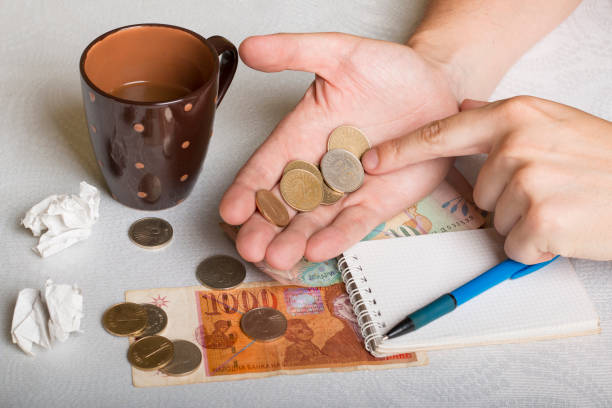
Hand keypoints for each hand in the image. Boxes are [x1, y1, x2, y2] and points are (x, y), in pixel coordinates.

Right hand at [219, 33, 458, 270]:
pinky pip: (355, 221)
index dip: (248, 188)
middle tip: (248, 246)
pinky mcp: (378, 200)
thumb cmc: (389, 71)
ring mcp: (348, 187)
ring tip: (277, 256)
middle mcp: (319, 167)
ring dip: (295, 238)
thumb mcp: (340, 53)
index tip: (230, 210)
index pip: (267, 165)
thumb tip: (250, 48)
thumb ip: (295, 51)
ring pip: (315, 218)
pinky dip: (337, 235)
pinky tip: (317, 249)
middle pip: (285, 201)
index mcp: (302, 135)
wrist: (438, 87)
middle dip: (265, 225)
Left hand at [363, 96, 611, 262]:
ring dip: (524, 221)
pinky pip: (514, 245)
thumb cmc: (605, 160)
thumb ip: (501, 119)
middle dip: (506, 200)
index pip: (441, 134)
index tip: (370, 162)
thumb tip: (461, 109)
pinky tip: (565, 227)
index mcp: (515, 116)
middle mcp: (516, 144)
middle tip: (551, 190)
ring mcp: (527, 181)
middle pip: (476, 191)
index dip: (400, 150)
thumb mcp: (554, 121)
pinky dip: (536, 246)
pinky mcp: (541, 219)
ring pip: (494, 220)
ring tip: (563, 204)